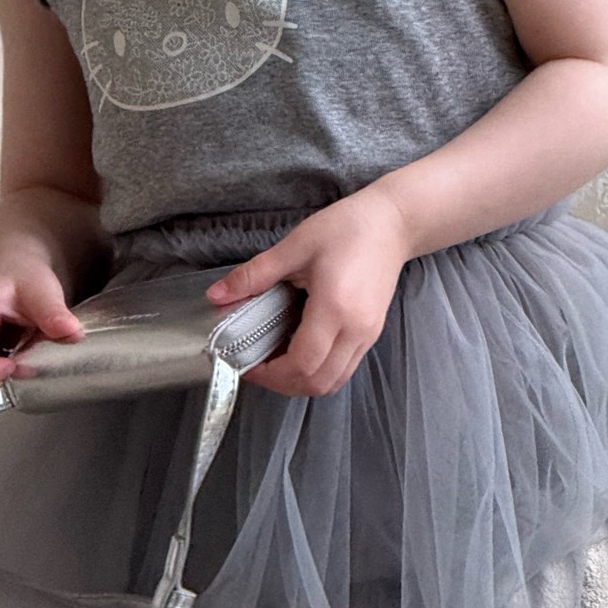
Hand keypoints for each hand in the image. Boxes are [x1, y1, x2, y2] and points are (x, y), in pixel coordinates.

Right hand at [0, 262, 84, 393]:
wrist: (18, 271)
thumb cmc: (23, 276)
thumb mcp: (41, 288)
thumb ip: (53, 311)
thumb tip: (71, 332)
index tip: (13, 366)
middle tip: (27, 363)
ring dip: (4, 379)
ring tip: (26, 356)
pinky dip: (5, 377)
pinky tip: (21, 359)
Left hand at [203, 188, 412, 397]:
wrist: (392, 223)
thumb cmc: (345, 228)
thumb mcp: (295, 246)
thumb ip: (254, 275)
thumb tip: (215, 296)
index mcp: (334, 309)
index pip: (301, 363)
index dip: (269, 373)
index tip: (245, 363)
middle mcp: (355, 330)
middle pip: (317, 382)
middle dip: (281, 383)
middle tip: (255, 366)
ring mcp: (368, 336)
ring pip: (333, 382)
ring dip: (301, 382)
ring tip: (275, 362)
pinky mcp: (372, 334)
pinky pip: (344, 369)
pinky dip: (318, 372)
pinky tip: (299, 351)